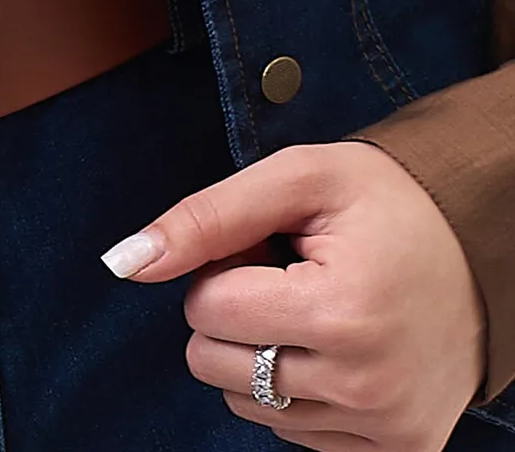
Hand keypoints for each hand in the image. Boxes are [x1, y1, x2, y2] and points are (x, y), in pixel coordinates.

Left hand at [101, 141, 486, 449]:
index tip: (270, 245)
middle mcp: (363, 385)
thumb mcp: (299, 178)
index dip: (226, 265)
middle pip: (213, 364)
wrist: (484, 245)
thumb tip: (124, 262)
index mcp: (339, 312)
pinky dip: (296, 387)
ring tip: (314, 305)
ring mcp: (382, 427)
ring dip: (260, 351)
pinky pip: (293, 432)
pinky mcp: (397, 451)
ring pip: (245, 403)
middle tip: (289, 274)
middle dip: (233, 312)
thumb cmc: (389, 202)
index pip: (207, 306)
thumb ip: (205, 216)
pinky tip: (335, 342)